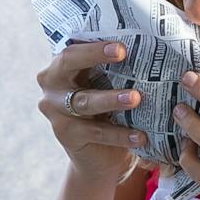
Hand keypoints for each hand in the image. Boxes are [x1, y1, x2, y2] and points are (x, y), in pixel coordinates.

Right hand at [35, 40, 147, 184]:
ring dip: (111, 99)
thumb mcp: (107, 86)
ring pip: (84, 101)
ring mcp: (55, 111)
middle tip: (123, 55)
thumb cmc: (107, 109)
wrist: (100, 154)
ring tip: (136, 98)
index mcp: (61, 66)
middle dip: (94, 56)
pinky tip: (140, 135)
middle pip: (68, 65)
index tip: (120, 46)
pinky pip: (96, 132)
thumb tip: (146, 47)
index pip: (72, 49)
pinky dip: (120, 134)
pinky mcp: (66, 135)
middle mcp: (52, 85)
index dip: (94, 46)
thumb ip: (114, 68)